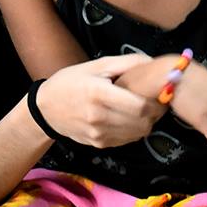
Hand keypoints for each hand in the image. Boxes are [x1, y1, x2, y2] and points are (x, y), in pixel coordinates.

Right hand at [35, 55, 159, 147]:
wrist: (46, 108)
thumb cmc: (71, 81)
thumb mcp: (96, 65)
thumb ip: (126, 62)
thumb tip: (153, 61)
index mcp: (98, 92)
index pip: (139, 106)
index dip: (156, 102)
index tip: (160, 94)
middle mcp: (98, 116)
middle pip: (143, 122)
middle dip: (155, 113)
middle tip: (156, 101)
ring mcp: (98, 134)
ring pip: (138, 133)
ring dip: (146, 122)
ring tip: (143, 109)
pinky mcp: (99, 144)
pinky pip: (127, 140)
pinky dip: (134, 130)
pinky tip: (128, 118)